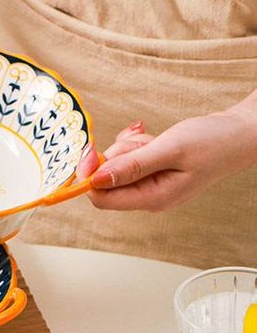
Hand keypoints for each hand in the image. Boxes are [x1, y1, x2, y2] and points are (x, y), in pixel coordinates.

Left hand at [77, 93, 256, 211]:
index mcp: (152, 199)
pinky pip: (130, 157)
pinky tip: (153, 137)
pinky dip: (137, 144)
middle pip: (107, 180)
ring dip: (131, 146)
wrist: (241, 132)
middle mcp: (147, 197)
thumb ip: (132, 166)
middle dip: (118, 154)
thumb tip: (96, 179)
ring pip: (118, 164)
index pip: (101, 198)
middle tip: (144, 140)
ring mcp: (149, 185)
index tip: (91, 150)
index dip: (90, 176)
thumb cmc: (213, 141)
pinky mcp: (151, 172)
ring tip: (156, 139)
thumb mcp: (171, 149)